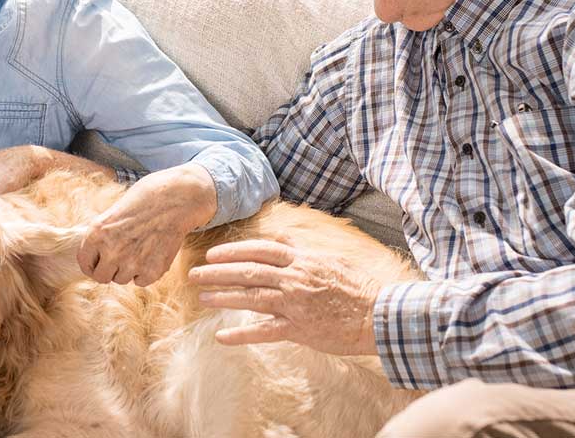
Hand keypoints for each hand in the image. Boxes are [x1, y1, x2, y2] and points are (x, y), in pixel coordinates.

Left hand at [78, 164, 216, 285]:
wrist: (175, 200)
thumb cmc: (144, 202)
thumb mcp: (113, 213)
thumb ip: (102, 237)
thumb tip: (97, 259)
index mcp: (96, 234)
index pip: (85, 264)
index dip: (93, 264)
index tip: (100, 263)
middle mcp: (111, 251)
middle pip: (102, 277)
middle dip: (110, 270)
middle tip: (121, 258)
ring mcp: (131, 263)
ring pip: (122, 280)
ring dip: (129, 269)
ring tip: (140, 250)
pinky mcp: (152, 270)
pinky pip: (141, 281)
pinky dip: (146, 272)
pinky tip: (152, 254)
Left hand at [189, 238, 380, 355]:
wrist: (379, 315)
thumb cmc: (358, 287)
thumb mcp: (331, 259)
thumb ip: (302, 250)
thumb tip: (282, 238)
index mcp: (302, 261)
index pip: (260, 251)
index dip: (233, 251)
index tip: (213, 255)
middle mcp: (294, 279)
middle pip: (248, 273)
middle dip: (217, 273)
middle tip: (194, 275)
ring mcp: (295, 304)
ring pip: (250, 298)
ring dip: (223, 298)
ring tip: (202, 298)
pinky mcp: (299, 329)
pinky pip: (264, 331)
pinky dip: (240, 334)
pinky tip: (221, 336)